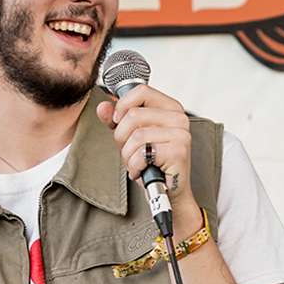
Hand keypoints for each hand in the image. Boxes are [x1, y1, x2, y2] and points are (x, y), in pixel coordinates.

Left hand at [95, 85, 199, 232]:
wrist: (167, 192)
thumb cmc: (152, 163)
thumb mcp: (130, 137)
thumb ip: (116, 120)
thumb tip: (103, 107)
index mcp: (170, 107)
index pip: (141, 91)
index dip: (122, 106)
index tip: (117, 122)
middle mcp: (179, 117)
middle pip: (134, 114)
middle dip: (122, 137)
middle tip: (129, 151)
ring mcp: (181, 134)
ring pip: (136, 135)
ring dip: (128, 155)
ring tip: (137, 163)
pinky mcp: (178, 151)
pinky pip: (142, 153)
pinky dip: (135, 166)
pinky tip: (142, 170)